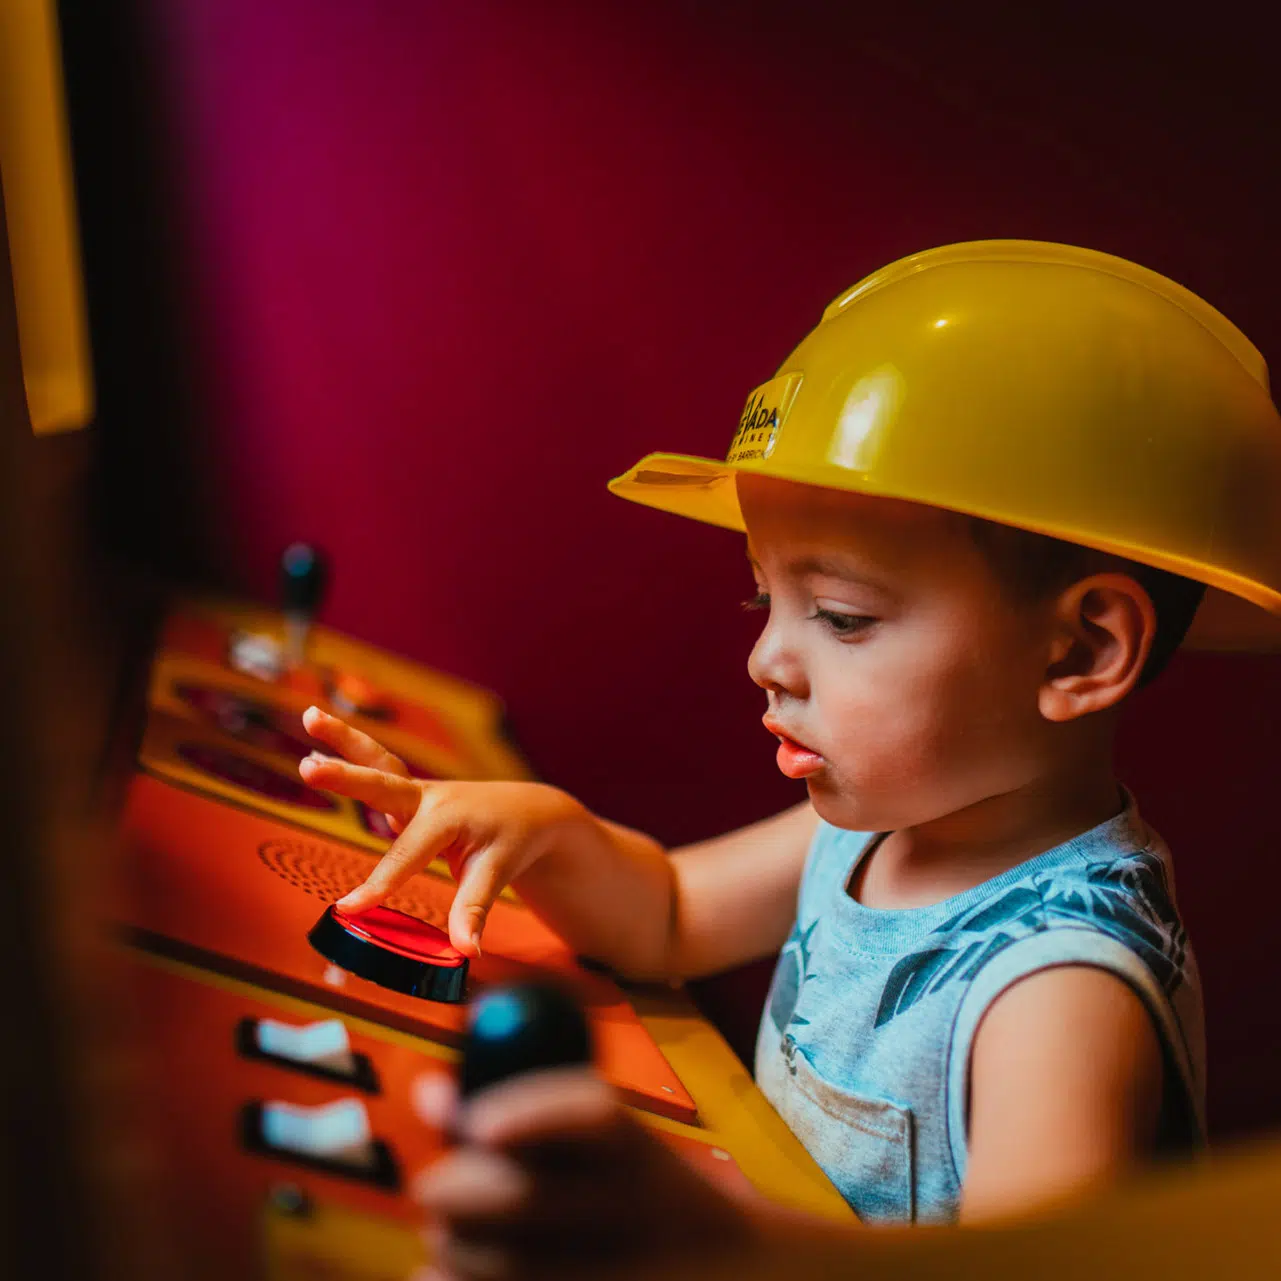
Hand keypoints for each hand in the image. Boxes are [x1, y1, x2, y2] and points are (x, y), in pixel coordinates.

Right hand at [298, 706, 585, 956]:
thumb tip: (466, 950)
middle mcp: (428, 797)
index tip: (347, 908)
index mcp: (448, 817)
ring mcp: (416, 792)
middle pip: (382, 783)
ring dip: (343, 738)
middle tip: (309, 768)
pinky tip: (317, 748)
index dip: (378, 885)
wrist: (529, 812)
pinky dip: (350, 754)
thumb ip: (473, 910)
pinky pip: (377, 771)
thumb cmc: (513, 840)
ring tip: (310, 715)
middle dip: (346, 777)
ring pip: (378, 761)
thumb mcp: (497, 874)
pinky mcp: (408, 796)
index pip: (406, 857)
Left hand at [410, 1068, 755, 1280]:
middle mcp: (636, 1214)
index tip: (480, 1124)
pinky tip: (444, 1274)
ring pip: (503, 1265)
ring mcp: (619, 1275)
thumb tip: (431, 1093)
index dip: (533, 1113)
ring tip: (450, 1235)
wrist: (730, 1276)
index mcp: (638, 1152)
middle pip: (530, 1198)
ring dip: (452, 1244)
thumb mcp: (608, 1145)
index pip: (594, 1117)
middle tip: (433, 1185)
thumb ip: (524, 1113)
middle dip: (455, 1188)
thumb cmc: (641, 1197)